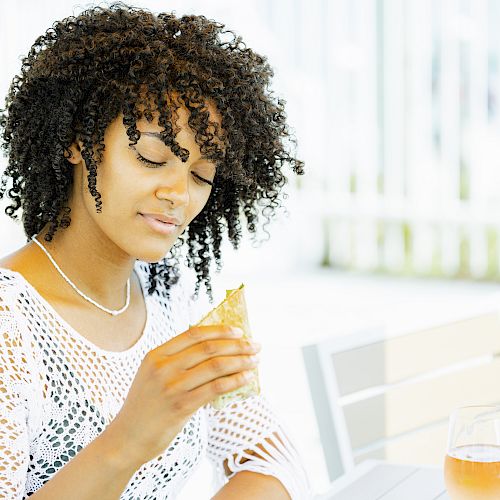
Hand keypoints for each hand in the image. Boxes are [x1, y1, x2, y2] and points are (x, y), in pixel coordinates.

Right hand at [108, 325, 260, 464]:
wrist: (126, 439)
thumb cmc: (146, 406)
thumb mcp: (153, 376)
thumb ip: (177, 361)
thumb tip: (217, 350)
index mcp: (156, 355)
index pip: (194, 334)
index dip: (219, 330)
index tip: (238, 331)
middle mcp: (163, 367)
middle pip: (209, 348)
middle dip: (237, 345)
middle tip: (256, 345)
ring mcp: (172, 386)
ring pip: (216, 366)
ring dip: (241, 361)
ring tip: (256, 360)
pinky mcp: (181, 406)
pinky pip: (216, 388)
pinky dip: (235, 380)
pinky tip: (247, 378)